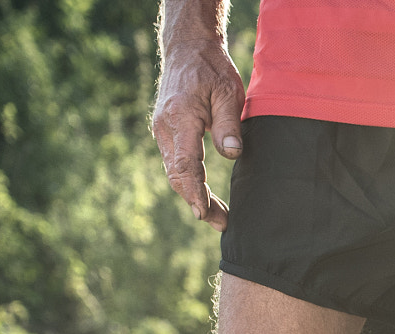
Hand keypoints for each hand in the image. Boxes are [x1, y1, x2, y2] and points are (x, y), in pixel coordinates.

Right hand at [151, 39, 243, 230]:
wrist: (187, 49)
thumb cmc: (211, 69)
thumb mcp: (228, 91)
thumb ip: (229, 124)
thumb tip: (232, 155)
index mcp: (181, 117)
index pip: (186, 163)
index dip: (195, 191)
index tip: (203, 213)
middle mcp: (165, 127)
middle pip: (178, 175)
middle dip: (198, 202)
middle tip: (221, 223)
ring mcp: (162, 131)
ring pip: (175, 173)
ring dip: (194, 196)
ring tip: (219, 217)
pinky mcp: (166, 133)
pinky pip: (176, 164)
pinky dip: (190, 183)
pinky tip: (206, 197)